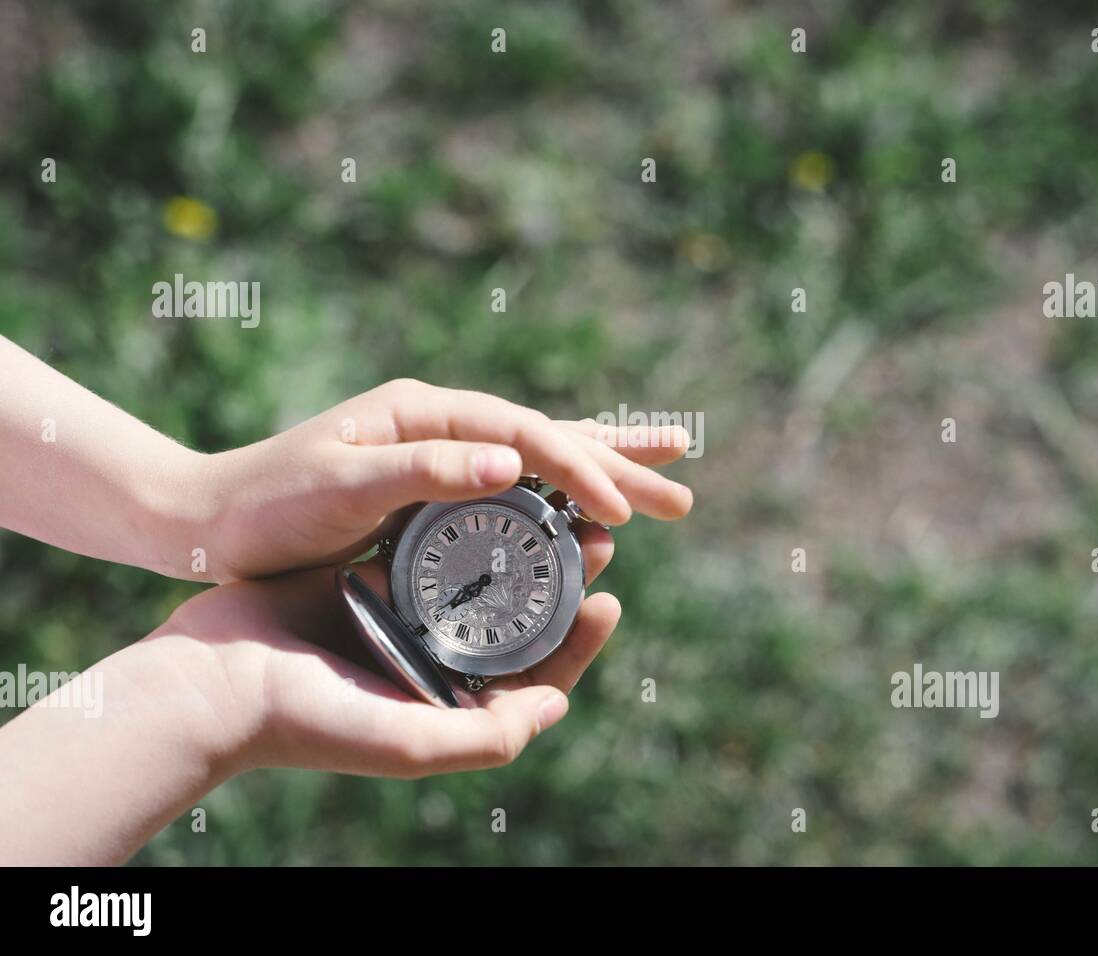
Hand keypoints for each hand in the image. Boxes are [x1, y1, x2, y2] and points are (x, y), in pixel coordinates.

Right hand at [164, 519, 620, 776]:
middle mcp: (430, 665)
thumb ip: (489, 738)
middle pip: (515, 620)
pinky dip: (460, 523)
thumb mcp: (408, 744)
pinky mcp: (368, 581)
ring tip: (554, 507)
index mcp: (447, 707)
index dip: (577, 642)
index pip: (534, 675)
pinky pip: (428, 547)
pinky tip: (489, 490)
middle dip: (558, 580)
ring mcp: (401, 621)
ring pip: (477, 576)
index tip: (607, 601)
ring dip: (517, 544)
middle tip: (595, 538)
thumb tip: (556, 706)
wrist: (208, 680)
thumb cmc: (306, 720)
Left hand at [196, 379, 692, 580]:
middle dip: (621, 464)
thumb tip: (513, 461)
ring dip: (606, 474)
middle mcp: (443, 425)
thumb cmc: (268, 506)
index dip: (580, 470)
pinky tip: (587, 507)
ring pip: (543, 459)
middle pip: (551, 438)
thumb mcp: (341, 488)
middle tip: (686, 493)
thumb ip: (423, 472)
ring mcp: (441, 454)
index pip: (525, 436)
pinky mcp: (434, 488)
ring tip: (666, 483)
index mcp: (426, 413)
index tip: (622, 513)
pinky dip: (562, 494)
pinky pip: (516, 487)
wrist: (210, 521)